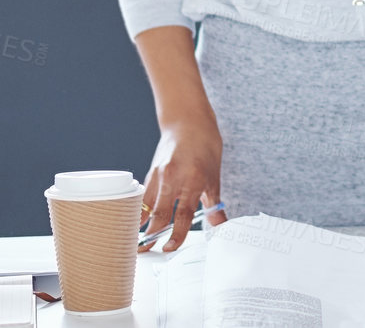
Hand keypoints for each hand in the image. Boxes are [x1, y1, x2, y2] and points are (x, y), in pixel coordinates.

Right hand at [139, 113, 225, 252]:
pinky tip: (134, 224)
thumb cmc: (206, 146)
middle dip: (153, 235)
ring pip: (147, 206)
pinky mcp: (150, 174)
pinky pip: (143, 197)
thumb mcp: (215, 175)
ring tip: (134, 244)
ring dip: (140, 226)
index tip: (170, 248)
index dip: (177, 233)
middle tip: (146, 251)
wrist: (188, 122)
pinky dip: (139, 211)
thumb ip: (214, 203)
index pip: (184, 213)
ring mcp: (159, 175)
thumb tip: (220, 225)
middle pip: (161, 213)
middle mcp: (173, 178)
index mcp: (194, 179)